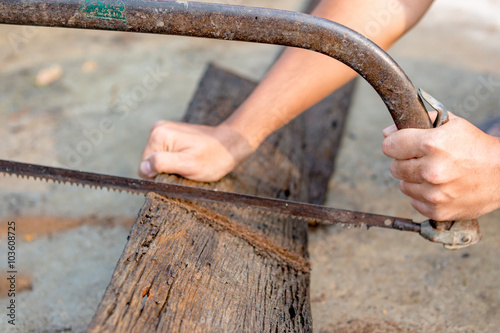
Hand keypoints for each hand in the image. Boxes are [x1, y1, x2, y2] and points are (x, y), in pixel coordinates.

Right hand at [138, 121, 253, 181]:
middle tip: (186, 169)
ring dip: (171, 166)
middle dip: (165, 170)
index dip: (159, 176)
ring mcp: (164, 130)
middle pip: (149, 162)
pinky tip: (188, 159)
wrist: (230, 144)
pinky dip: (175, 161)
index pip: (143, 167)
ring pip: (157, 160)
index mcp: (159, 135)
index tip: (178, 173)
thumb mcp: (188, 165)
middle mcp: (157, 129)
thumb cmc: (213, 158)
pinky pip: (165, 154)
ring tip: (189, 164)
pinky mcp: (171, 134)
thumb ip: (163, 164)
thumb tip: (143, 167)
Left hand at [382, 113, 499, 220]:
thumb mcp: (451, 124)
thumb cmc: (475, 146)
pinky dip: (422, 195)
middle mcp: (431, 170)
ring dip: (413, 179)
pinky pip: (414, 201)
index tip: (400, 145)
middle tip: (422, 159)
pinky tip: (439, 187)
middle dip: (405, 162)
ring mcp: (434, 194)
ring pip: (403, 185)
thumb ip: (418, 123)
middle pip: (395, 167)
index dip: (394, 144)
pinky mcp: (437, 211)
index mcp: (433, 144)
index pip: (390, 145)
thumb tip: (387, 133)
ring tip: (433, 174)